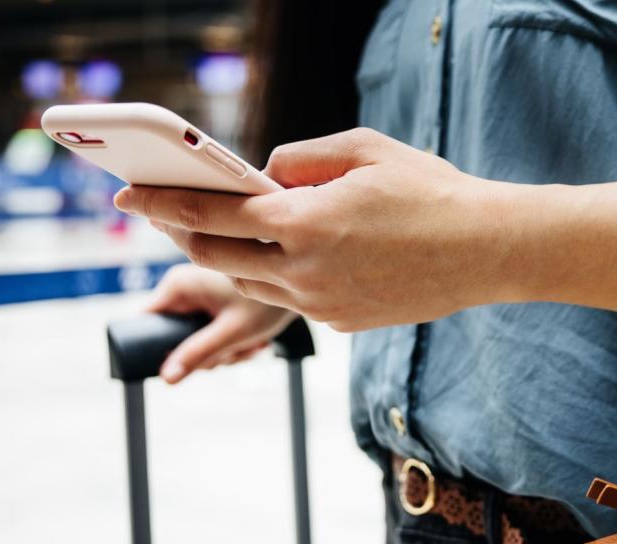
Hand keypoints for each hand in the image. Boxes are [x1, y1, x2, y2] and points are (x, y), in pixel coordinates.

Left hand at [115, 128, 516, 331]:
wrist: (488, 251)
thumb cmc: (431, 191)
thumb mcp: (363, 149)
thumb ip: (301, 158)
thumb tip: (264, 177)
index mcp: (304, 222)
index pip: (210, 215)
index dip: (161, 203)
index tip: (128, 195)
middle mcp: (304, 272)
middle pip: (217, 259)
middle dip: (185, 236)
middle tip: (170, 216)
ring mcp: (322, 305)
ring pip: (252, 283)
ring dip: (233, 259)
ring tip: (231, 234)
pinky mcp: (340, 323)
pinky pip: (294, 297)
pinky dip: (284, 275)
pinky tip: (300, 254)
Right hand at [146, 264, 295, 382]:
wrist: (304, 284)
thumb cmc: (270, 301)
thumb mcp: (233, 332)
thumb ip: (198, 353)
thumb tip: (166, 378)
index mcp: (177, 285)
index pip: (144, 324)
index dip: (163, 349)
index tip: (198, 357)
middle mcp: (182, 286)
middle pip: (174, 338)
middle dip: (208, 354)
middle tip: (236, 351)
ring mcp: (198, 295)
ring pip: (195, 341)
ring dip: (225, 351)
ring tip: (251, 342)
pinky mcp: (213, 302)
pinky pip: (210, 334)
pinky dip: (233, 343)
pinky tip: (255, 338)